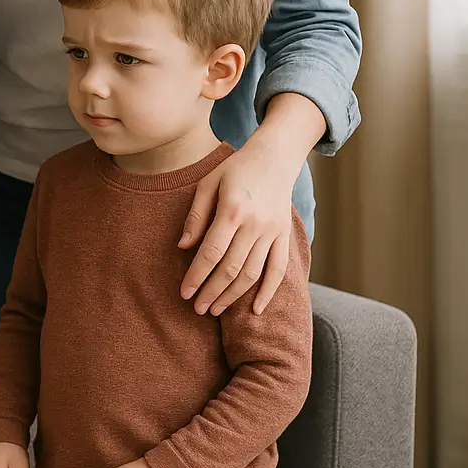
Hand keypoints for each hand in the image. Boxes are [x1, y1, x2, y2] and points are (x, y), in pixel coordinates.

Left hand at [177, 135, 299, 315]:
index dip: (196, 276)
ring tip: (215, 309)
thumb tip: (182, 247)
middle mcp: (256, 225)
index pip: (211, 253)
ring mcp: (273, 232)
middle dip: (212, 292)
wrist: (275, 158)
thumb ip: (196, 216)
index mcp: (233, 211)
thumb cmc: (236, 169)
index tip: (184, 293)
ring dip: (233, 295)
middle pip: (231, 268)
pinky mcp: (285, 236)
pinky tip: (255, 309)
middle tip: (196, 309)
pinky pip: (278, 270)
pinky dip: (269, 292)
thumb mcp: (208, 183)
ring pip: (253, 273)